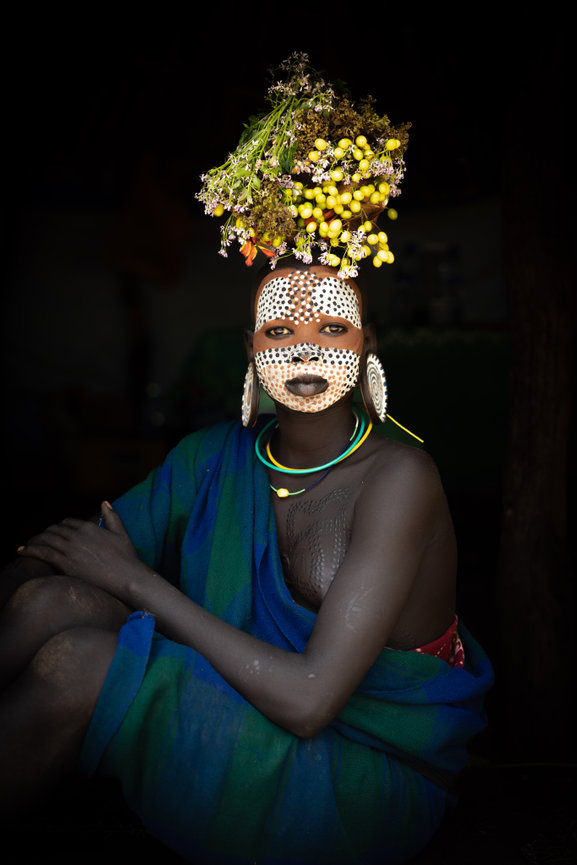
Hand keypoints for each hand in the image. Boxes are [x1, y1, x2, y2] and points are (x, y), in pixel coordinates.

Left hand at [18, 502, 145, 600]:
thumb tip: (104, 502)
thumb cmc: (127, 558)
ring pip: (46, 539)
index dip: (59, 527)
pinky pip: (42, 553)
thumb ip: (112, 516)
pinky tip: (22, 551)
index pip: (67, 523)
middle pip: (54, 530)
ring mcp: (70, 549)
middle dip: (44, 533)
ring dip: (34, 541)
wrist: (127, 577)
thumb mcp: (121, 533)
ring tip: (27, 545)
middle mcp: (78, 535)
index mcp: (89, 527)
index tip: (54, 533)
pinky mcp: (65, 563)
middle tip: (38, 540)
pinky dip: (30, 550)